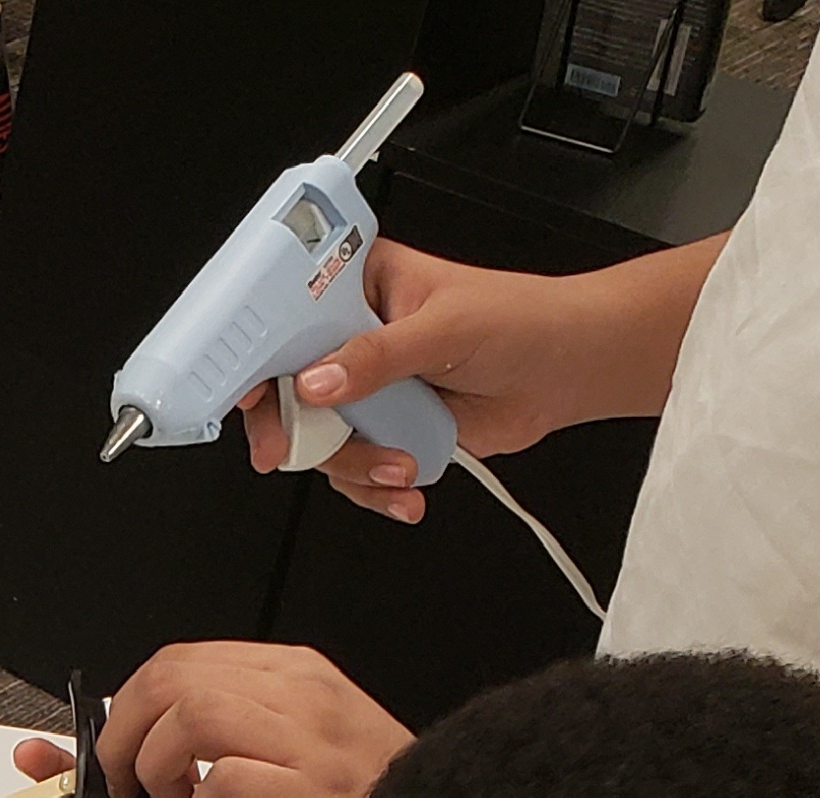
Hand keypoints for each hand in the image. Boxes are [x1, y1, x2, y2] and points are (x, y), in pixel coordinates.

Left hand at [97, 643, 410, 797]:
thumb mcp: (299, 740)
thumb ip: (233, 726)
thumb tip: (150, 743)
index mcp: (292, 673)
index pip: (179, 661)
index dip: (131, 707)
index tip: (122, 750)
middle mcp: (299, 693)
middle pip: (169, 679)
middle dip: (126, 737)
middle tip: (128, 785)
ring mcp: (307, 739)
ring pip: (188, 717)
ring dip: (161, 770)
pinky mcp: (308, 792)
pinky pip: (222, 784)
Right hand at [233, 240, 639, 520]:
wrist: (570, 370)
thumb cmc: (523, 320)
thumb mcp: (444, 327)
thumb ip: (378, 355)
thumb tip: (320, 379)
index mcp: (356, 288)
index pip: (285, 318)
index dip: (259, 354)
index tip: (250, 389)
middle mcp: (353, 338)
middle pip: (288, 388)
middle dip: (294, 429)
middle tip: (290, 448)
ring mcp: (369, 389)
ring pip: (321, 439)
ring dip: (355, 464)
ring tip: (398, 463)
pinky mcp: (388, 430)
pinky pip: (354, 469)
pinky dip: (374, 488)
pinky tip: (403, 486)